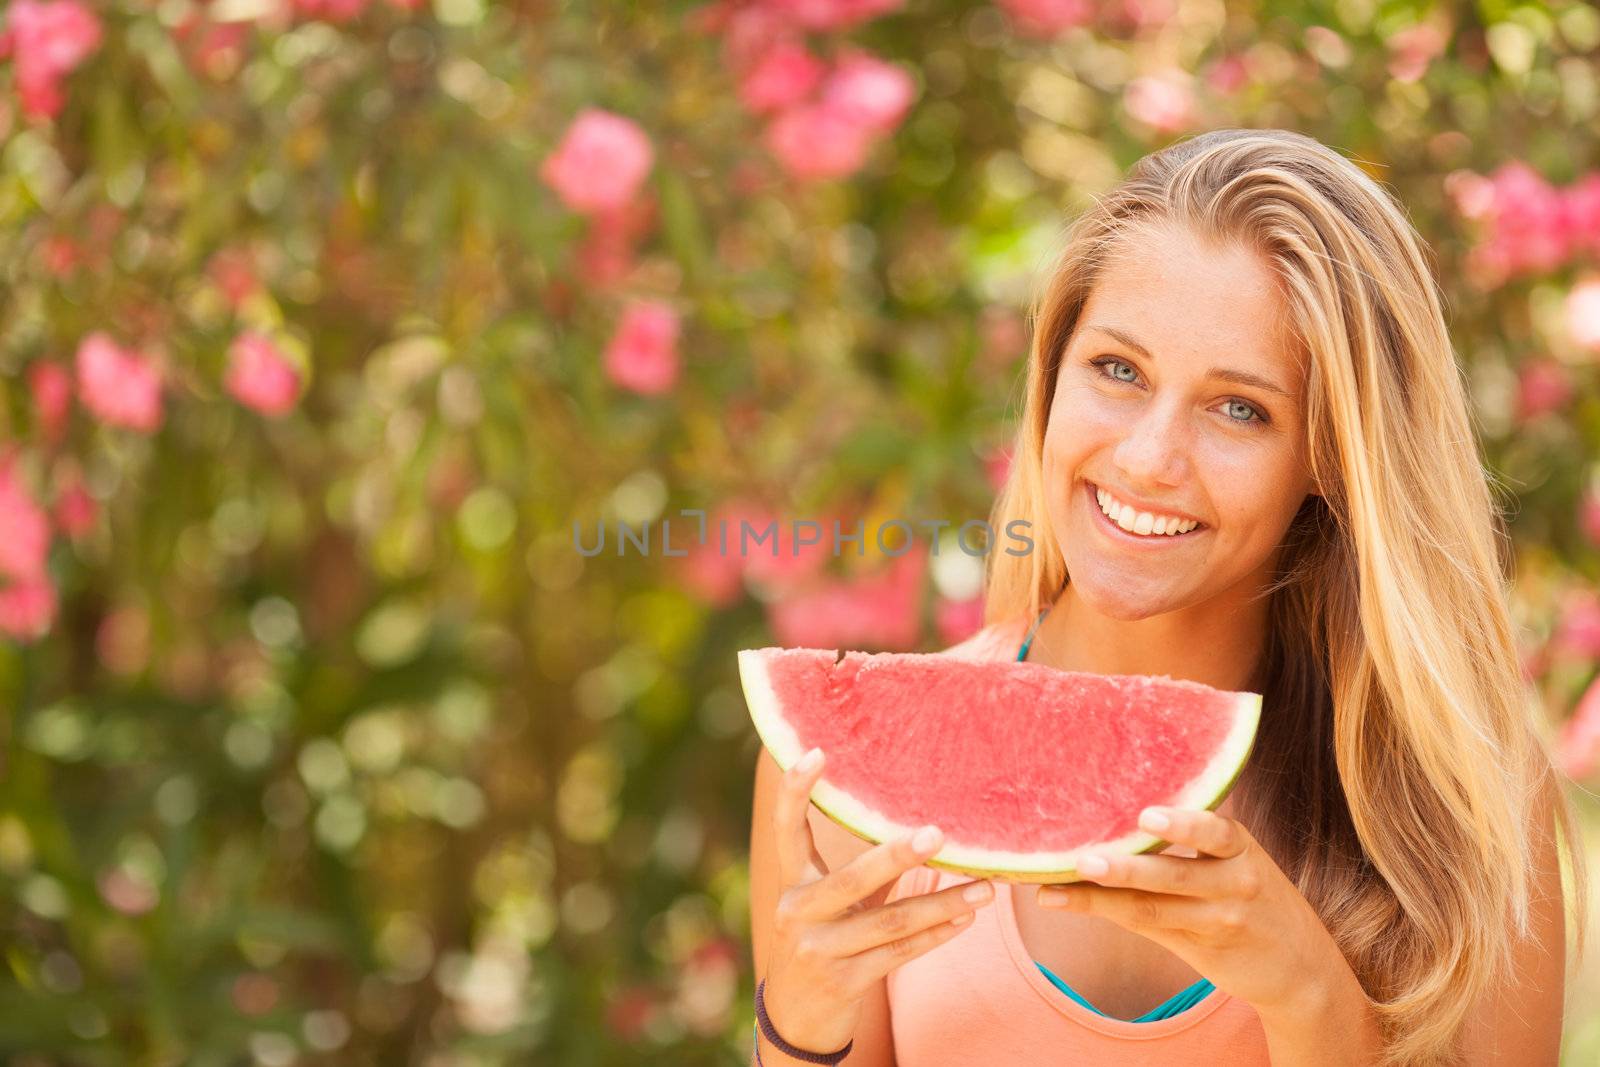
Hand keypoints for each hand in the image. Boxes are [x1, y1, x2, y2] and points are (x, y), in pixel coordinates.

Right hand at [761, 747, 994, 1054]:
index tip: (817, 751)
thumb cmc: (820, 938)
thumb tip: (917, 826)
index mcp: (791, 881)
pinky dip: (936, 935)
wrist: (794, 1017)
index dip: (796, 790)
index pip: (786, 829)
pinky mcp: (844, 982)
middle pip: (851, 881)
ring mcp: (818, 951)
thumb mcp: (826, 903)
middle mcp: (797, 912)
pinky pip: (899, 953)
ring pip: (890, 923)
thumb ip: (861, 871)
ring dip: (943, 905)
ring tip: (985, 888)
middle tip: (938, 834)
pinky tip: (966, 918)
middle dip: (896, 857)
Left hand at [1036, 806, 1348, 1017]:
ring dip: (1100, 897)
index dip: (1182, 824)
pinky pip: (1148, 928)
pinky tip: (1068, 902)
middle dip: (1127, 867)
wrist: (1303, 968)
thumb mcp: (1239, 861)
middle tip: (1084, 860)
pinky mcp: (1203, 948)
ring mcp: (1219, 919)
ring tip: (1056, 887)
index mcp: (1238, 847)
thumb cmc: (1256, 898)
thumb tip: (1122, 812)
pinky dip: (1106, 913)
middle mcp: (1233, 882)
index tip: (1147, 816)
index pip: (1212, 832)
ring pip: (1153, 907)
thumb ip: (1194, 842)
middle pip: (1175, 874)